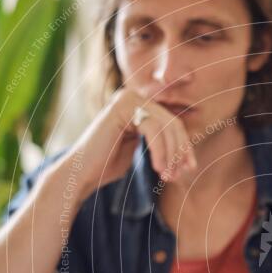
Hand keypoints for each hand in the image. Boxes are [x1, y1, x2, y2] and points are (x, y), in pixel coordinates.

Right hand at [67, 88, 196, 200]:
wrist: (81, 173)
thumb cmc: (107, 164)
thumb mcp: (139, 148)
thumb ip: (158, 139)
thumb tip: (186, 143)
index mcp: (138, 104)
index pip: (172, 123)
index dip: (184, 146)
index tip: (190, 168)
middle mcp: (132, 96)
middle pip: (172, 123)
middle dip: (180, 151)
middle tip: (179, 175)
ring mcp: (126, 99)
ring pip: (166, 127)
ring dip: (171, 155)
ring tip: (168, 176)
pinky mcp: (121, 108)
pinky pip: (153, 129)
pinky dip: (160, 151)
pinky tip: (157, 169)